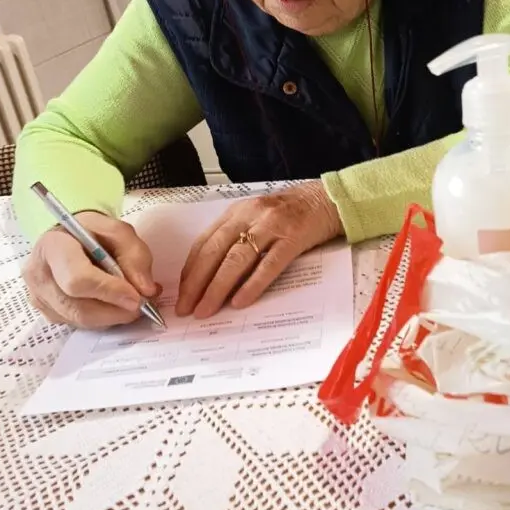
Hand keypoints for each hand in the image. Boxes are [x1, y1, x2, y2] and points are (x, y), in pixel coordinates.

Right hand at [23, 212, 157, 329]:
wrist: (70, 238)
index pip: (78, 279)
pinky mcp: (47, 313)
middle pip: (79, 308)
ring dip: (112, 317)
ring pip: (81, 321)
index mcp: (53, 247)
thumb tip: (146, 290)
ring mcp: (39, 297)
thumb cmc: (93, 233)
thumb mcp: (119, 232)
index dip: (110, 292)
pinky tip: (113, 304)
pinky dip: (103, 319)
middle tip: (142, 305)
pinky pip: (79, 325)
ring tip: (131, 302)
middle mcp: (39, 275)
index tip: (137, 297)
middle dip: (116, 311)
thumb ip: (135, 256)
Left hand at [176, 181, 343, 318]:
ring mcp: (271, 226)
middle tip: (185, 308)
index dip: (190, 270)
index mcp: (237, 212)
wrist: (329, 200)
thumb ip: (238, 238)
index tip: (180, 294)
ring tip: (206, 310)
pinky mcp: (293, 238)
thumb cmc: (292, 213)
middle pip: (214, 252)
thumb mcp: (258, 218)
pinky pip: (268, 265)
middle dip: (196, 283)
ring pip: (236, 260)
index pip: (204, 242)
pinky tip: (240, 302)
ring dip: (217, 288)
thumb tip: (214, 276)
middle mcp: (250, 216)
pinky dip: (252, 285)